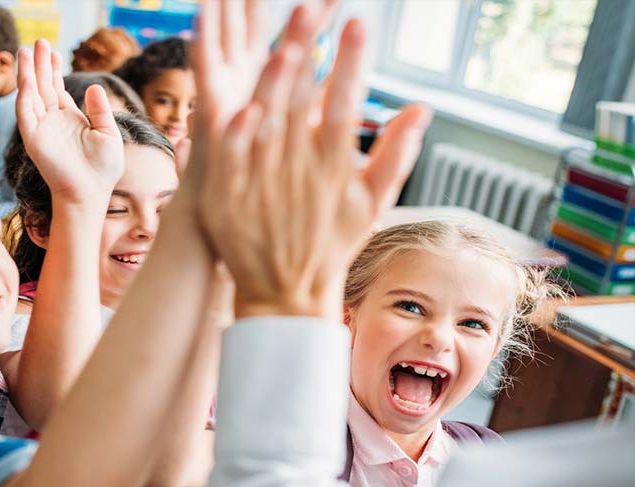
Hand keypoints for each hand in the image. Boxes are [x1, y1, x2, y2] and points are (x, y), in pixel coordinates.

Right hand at [16, 39, 123, 206]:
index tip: (54, 51)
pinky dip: (25, 93)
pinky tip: (27, 77)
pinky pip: (25, 112)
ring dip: (28, 73)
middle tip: (39, 41)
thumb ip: (101, 110)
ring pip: (31, 94)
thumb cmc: (103, 170)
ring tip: (26, 50)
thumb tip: (93, 86)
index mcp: (70, 119)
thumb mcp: (109, 133)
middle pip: (43, 86)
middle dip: (40, 64)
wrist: (91, 192)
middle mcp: (53, 121)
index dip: (54, 69)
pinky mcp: (33, 138)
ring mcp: (41, 129)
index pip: (57, 89)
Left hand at [198, 8, 431, 319]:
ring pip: (267, 125)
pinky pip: (231, 162)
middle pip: (302, 104)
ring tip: (284, 45)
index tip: (359, 23)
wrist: (285, 292)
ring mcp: (262, 186)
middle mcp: (299, 172)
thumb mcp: (370, 204)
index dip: (351, 64)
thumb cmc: (331, 245)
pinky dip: (237, 136)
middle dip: (308, 54)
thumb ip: (396, 155)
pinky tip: (240, 106)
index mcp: (333, 167)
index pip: (344, 105)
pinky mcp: (229, 200)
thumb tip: (423, 108)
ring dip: (274, 86)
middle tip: (312, 8)